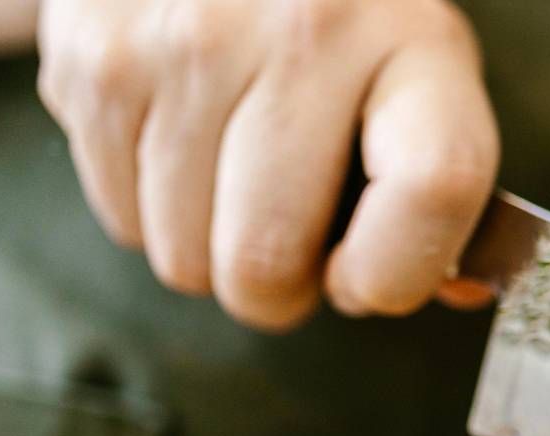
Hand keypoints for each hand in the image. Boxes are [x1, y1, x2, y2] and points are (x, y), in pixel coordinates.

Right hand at [37, 0, 499, 330]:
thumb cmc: (339, 29)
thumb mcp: (419, 77)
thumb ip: (441, 190)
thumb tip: (453, 293)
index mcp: (414, 38)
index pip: (432, 186)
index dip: (397, 272)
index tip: (369, 279)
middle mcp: (303, 28)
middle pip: (266, 259)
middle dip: (280, 290)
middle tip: (291, 243)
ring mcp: (188, 43)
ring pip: (184, 258)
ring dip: (212, 253)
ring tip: (238, 178)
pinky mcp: (97, 60)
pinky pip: (123, 221)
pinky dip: (155, 213)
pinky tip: (185, 145)